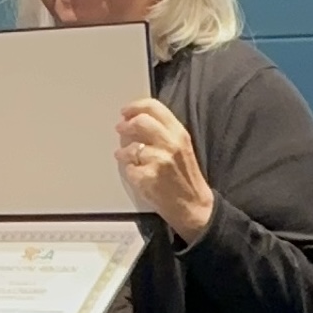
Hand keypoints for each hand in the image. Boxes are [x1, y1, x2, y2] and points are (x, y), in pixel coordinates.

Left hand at [115, 98, 214, 243]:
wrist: (193, 205)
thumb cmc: (185, 178)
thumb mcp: (181, 147)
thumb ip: (163, 131)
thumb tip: (137, 120)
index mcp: (179, 133)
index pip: (154, 107)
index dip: (135, 106)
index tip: (126, 111)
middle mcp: (171, 144)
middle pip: (140, 122)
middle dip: (126, 125)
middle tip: (120, 128)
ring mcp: (159, 160)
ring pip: (131, 147)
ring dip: (123, 152)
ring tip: (124, 156)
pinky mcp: (149, 177)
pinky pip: (129, 169)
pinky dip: (129, 171)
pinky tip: (136, 173)